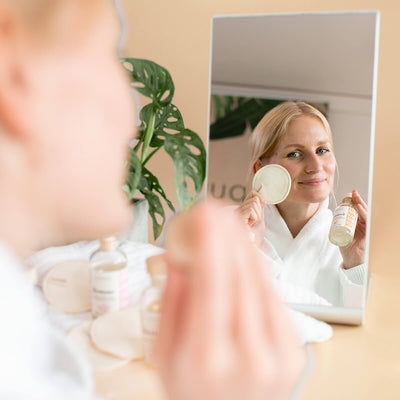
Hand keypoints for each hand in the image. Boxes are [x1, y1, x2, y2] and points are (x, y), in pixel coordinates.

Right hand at [156, 200, 304, 399]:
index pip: (213, 283)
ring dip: (242, 244)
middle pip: (240, 276)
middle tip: (214, 208)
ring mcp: (278, 352)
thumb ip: (172, 300)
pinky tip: (242, 250)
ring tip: (228, 222)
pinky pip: (271, 294)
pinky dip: (255, 266)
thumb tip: (178, 251)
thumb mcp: (164, 351)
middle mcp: (249, 355)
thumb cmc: (190, 389)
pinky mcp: (294, 347)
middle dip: (226, 234)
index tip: (202, 212)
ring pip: (260, 281)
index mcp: (207, 357)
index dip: (210, 240)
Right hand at [235, 190, 265, 245]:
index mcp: (243, 209)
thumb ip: (259, 207)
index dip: (259, 197)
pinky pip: (251, 209)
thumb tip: (261, 195)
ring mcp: (236, 213)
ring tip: (252, 224)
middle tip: (254, 222)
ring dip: (257, 215)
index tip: (263, 203)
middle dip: (259, 211)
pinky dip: (255, 217)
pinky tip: (250, 224)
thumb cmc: (256, 235)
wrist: (254, 247)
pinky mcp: (237, 216)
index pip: (252, 194)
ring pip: (254, 203)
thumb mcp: (259, 218)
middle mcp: (238, 210)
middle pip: (255, 198)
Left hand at [340, 190, 367, 268]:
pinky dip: (364, 214)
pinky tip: (360, 209)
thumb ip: (336, 225)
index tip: (349, 194)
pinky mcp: (368, 233)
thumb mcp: (339, 233)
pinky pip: (368, 222)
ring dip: (361, 206)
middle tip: (352, 193)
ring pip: (365, 214)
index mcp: (356, 222)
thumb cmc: (346, 246)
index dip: (354, 201)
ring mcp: (366, 228)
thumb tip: (330, 214)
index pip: (356, 209)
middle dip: (358, 200)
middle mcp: (363, 224)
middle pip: (362, 209)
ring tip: (355, 199)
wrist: (350, 259)